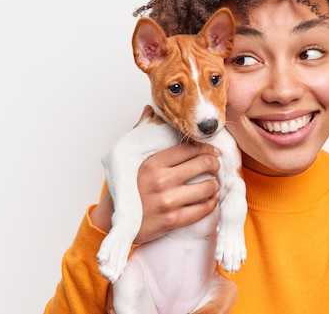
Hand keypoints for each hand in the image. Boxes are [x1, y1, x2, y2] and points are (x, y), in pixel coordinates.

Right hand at [90, 142, 220, 242]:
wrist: (114, 220)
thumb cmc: (125, 186)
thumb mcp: (129, 157)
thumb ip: (141, 133)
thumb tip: (149, 109)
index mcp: (153, 162)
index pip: (190, 148)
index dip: (206, 148)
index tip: (212, 151)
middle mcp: (161, 180)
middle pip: (203, 164)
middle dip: (214, 164)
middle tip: (214, 166)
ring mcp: (168, 201)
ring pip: (207, 187)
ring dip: (214, 185)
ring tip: (212, 183)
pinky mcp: (172, 220)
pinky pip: (203, 209)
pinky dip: (210, 203)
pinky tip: (208, 200)